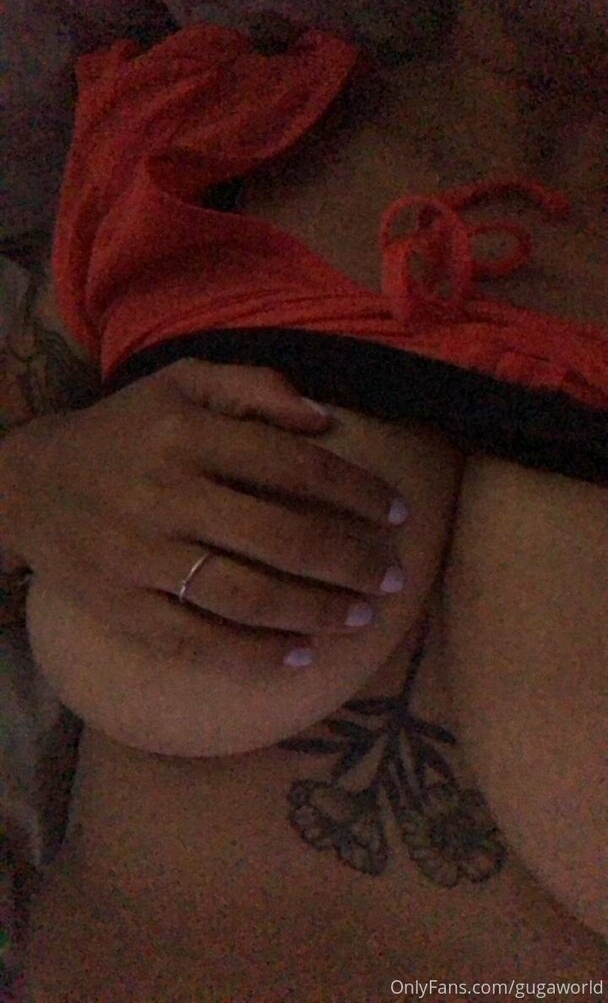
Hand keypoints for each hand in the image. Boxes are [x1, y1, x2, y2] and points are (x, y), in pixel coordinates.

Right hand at [3, 359, 407, 653]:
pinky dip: (255, 655)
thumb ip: (254, 388)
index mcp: (187, 435)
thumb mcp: (181, 384)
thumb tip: (326, 418)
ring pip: (247, 595)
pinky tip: (301, 656)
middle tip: (394, 576)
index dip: (355, 491)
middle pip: (281, 537)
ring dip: (317, 612)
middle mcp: (167, 494)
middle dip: (351, 562)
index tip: (396, 512)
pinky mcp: (122, 607)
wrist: (29, 484)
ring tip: (361, 618)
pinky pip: (198, 641)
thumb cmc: (123, 430)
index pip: (292, 466)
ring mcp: (143, 557)